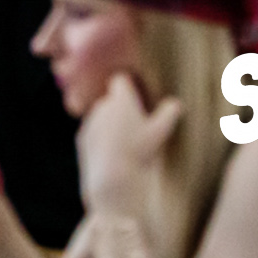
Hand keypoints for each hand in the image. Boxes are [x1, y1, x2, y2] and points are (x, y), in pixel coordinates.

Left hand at [77, 73, 182, 213]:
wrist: (112, 176)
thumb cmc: (139, 151)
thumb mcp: (161, 132)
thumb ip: (169, 114)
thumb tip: (176, 103)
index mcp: (120, 100)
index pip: (121, 81)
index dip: (129, 88)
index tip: (138, 100)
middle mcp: (102, 105)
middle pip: (111, 100)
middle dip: (120, 109)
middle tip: (136, 126)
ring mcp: (90, 121)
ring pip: (101, 117)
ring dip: (110, 125)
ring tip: (126, 144)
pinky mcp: (81, 137)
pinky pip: (93, 133)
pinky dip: (101, 139)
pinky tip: (113, 154)